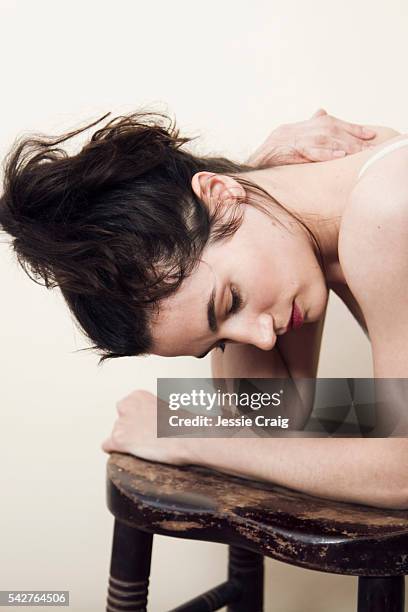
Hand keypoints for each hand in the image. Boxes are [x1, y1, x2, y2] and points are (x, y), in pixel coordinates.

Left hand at [101, 389, 186, 464]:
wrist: (187, 436)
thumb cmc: (182, 425)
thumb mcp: (164, 408)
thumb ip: (149, 411)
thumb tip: (145, 423)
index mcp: (137, 395)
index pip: (126, 408)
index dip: (137, 421)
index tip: (149, 427)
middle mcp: (126, 405)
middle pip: (119, 421)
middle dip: (129, 429)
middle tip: (146, 437)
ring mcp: (122, 422)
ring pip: (116, 434)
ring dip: (127, 442)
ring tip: (146, 446)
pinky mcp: (119, 439)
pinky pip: (107, 446)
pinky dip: (115, 451)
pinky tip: (129, 453)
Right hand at [247, 108, 376, 165]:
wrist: (245, 175)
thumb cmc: (265, 167)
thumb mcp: (286, 146)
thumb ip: (305, 131)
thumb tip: (321, 111)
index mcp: (293, 128)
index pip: (328, 122)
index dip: (350, 128)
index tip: (370, 135)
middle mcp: (290, 130)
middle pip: (328, 127)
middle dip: (352, 135)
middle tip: (371, 144)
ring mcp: (285, 140)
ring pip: (322, 137)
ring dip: (343, 144)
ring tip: (359, 151)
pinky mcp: (282, 152)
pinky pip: (307, 151)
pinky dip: (325, 153)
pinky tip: (339, 156)